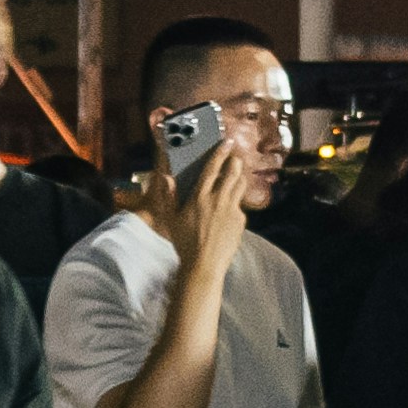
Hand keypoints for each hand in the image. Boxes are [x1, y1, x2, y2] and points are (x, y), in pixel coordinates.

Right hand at [168, 130, 260, 264]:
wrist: (203, 265)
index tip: (227, 142)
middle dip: (235, 160)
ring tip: (234, 176)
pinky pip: (240, 205)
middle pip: (233, 172)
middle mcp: (217, 200)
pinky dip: (235, 202)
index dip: (220, 152)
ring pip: (240, 185)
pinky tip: (228, 210)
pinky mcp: (240, 220)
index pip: (212, 168)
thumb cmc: (184, 242)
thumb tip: (166, 178)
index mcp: (199, 197)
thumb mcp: (171, 219)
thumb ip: (168, 196)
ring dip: (239, 177)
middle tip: (234, 156)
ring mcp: (231, 210)